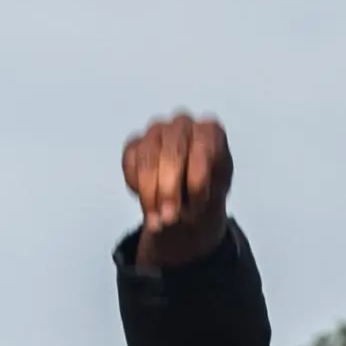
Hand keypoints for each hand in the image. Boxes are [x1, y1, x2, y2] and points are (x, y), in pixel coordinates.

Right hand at [120, 113, 233, 271]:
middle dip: (169, 190)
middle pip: (172, 153)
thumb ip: (198, 196)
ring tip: (155, 220)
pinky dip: (136, 185)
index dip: (198, 182)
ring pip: (147, 158)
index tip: (198, 207)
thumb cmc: (208, 190)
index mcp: (210, 132)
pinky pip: (130, 163)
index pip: (203, 150)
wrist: (193, 197)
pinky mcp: (136, 143)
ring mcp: (157, 131)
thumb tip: (171, 211)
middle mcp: (183, 124)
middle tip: (169, 219)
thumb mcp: (216, 195)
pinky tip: (149, 201)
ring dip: (149, 193)